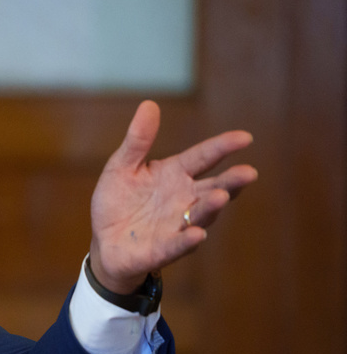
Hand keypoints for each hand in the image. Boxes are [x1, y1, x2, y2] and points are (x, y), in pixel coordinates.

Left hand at [89, 100, 257, 293]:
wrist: (105, 241)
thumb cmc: (117, 202)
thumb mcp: (121, 167)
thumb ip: (137, 140)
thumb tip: (149, 104)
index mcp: (175, 174)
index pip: (204, 157)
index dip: (223, 147)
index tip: (245, 137)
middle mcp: (184, 199)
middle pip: (213, 187)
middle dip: (231, 182)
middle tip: (248, 173)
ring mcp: (176, 225)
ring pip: (201, 216)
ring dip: (211, 207)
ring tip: (220, 197)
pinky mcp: (162, 249)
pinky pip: (177, 244)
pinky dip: (187, 240)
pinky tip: (197, 234)